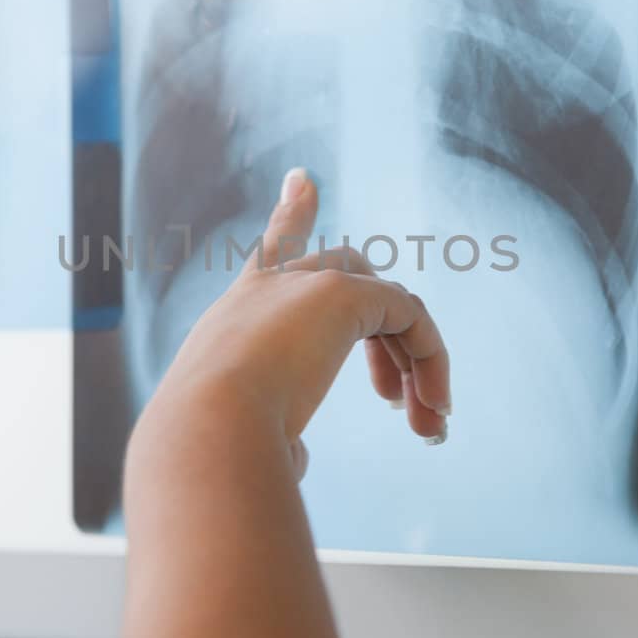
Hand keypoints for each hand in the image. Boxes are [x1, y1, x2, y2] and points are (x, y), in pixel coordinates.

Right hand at [139, 167, 451, 478]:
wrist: (204, 434)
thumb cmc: (214, 451)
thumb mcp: (247, 439)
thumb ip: (276, 438)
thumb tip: (295, 458)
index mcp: (237, 319)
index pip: (271, 254)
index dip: (292, 216)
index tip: (304, 180)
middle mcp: (266, 290)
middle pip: (347, 268)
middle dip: (390, 332)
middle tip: (403, 405)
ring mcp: (301, 284)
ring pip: (386, 302)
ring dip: (415, 365)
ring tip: (430, 425)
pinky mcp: (338, 293)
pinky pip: (409, 315)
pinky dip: (430, 360)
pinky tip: (433, 408)